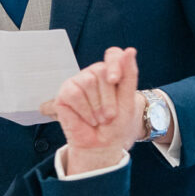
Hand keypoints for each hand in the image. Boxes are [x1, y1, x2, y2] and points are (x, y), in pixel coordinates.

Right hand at [41, 46, 139, 173]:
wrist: (101, 145)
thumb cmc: (116, 125)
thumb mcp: (129, 100)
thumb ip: (129, 75)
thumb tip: (129, 50)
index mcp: (111, 73)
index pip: (113, 55)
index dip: (114, 64)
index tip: (115, 80)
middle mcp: (94, 74)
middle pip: (101, 71)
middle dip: (108, 98)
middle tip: (109, 115)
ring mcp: (78, 82)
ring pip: (88, 82)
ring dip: (97, 107)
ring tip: (98, 118)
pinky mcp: (65, 93)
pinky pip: (75, 94)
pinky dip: (84, 110)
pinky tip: (87, 118)